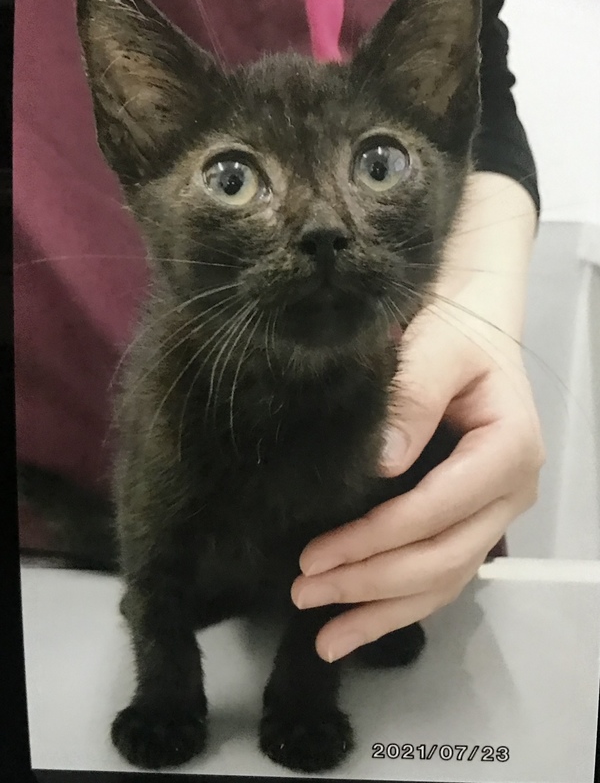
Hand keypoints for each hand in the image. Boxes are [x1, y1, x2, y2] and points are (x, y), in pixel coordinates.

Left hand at [291, 173, 544, 662]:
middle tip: (304, 593)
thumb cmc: (453, 334)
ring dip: (382, 611)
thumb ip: (414, 397)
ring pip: (442, 581)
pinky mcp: (470, 522)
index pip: (437, 510)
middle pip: (441, 559)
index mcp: (508, 449)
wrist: (471, 334)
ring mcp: (493, 514)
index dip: (376, 539)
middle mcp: (510, 493)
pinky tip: (357, 623)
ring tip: (326, 638)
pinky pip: (439, 575)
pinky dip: (398, 604)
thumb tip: (380, 462)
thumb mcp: (436, 348)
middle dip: (370, 584)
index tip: (315, 555)